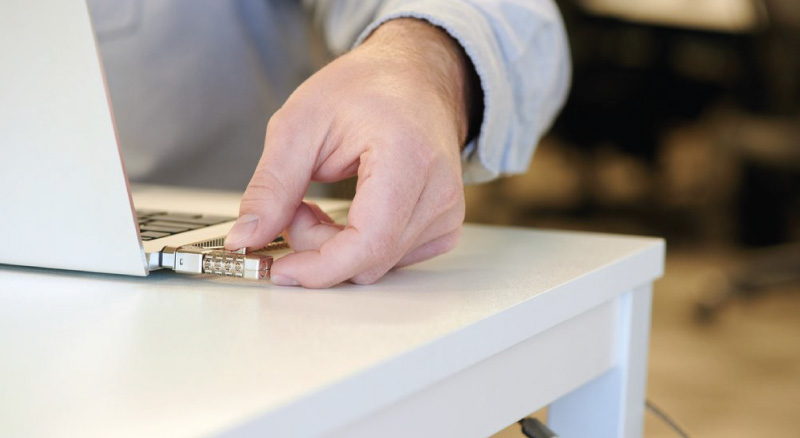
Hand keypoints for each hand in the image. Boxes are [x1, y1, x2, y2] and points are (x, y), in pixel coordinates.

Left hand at [224, 19, 475, 287]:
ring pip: (376, 267)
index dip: (319, 267)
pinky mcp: (444, 226)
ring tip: (319, 203)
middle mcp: (438, 191)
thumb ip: (272, 187)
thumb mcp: (300, 125)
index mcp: (407, 157)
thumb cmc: (365, 89)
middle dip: (316, 247)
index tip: (279, 268)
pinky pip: (392, 261)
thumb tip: (247, 237)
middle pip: (367, 260)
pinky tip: (349, 215)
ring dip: (335, 247)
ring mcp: (446, 212)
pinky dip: (358, 248)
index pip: (368, 242)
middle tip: (294, 207)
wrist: (413, 78)